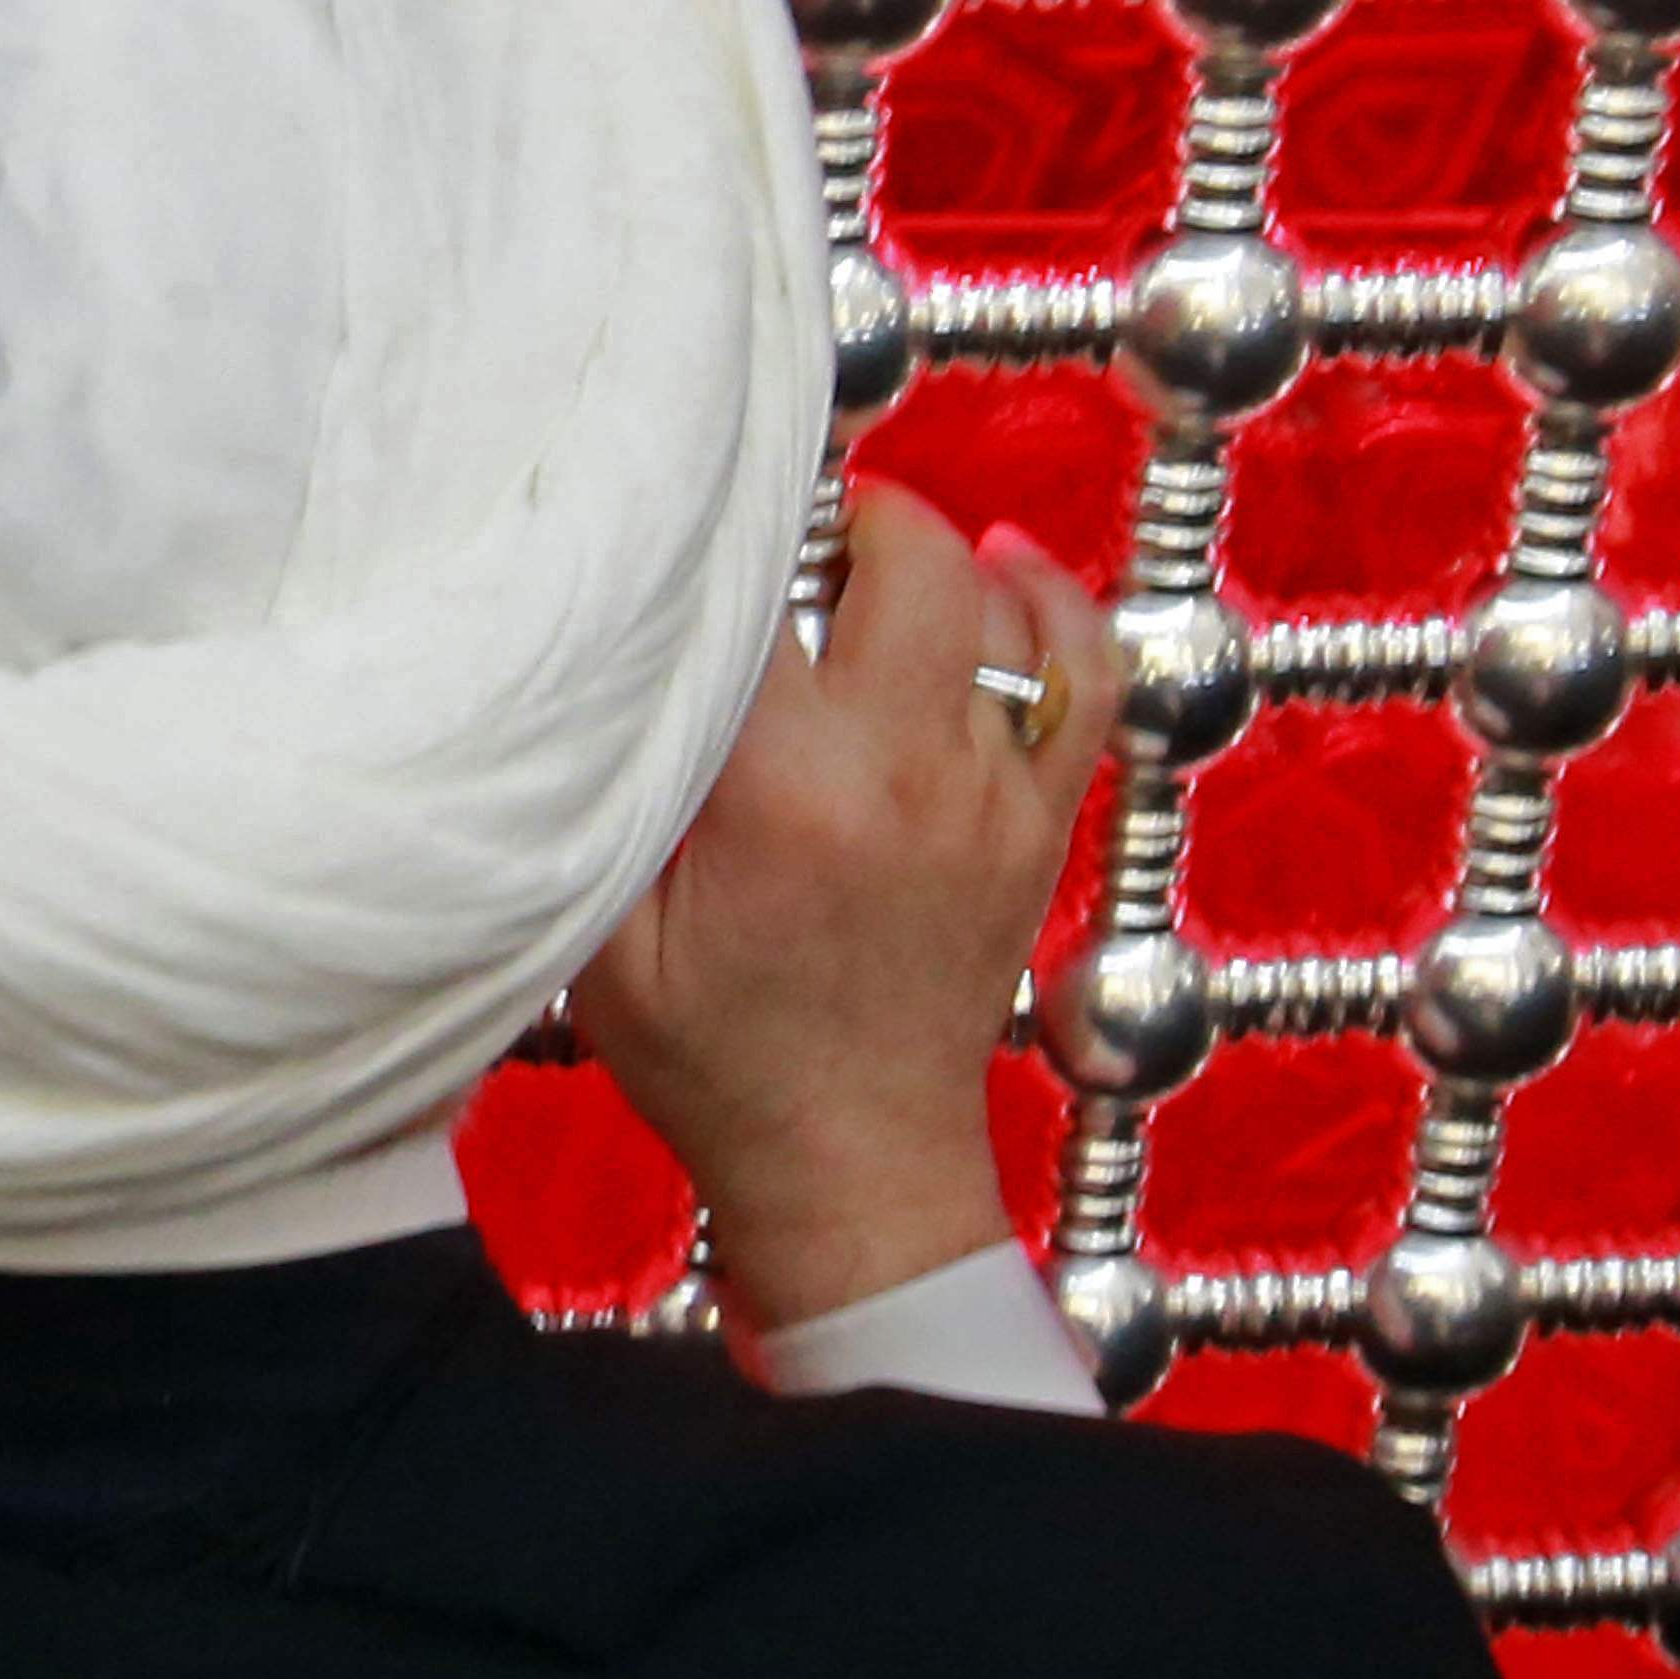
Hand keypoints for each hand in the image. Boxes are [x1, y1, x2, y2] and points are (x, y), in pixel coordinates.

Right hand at [576, 481, 1115, 1336]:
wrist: (853, 1165)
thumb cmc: (716, 1056)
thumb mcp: (604, 934)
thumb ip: (607, 790)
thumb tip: (595, 659)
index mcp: (787, 793)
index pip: (764, 592)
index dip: (725, 532)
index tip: (688, 513)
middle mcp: (909, 774)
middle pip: (917, 562)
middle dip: (851, 515)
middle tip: (787, 529)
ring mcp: (994, 793)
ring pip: (1002, 605)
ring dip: (935, 558)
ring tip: (863, 556)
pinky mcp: (1040, 819)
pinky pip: (1084, 670)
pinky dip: (1052, 604)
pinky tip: (1002, 572)